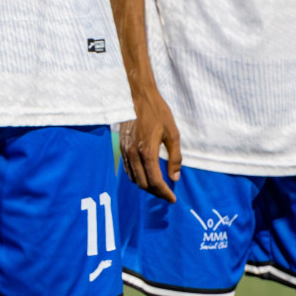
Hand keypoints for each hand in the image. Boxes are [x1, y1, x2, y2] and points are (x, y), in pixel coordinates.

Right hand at [120, 83, 181, 202]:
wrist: (137, 96)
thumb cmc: (158, 113)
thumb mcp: (173, 134)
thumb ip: (175, 157)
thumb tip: (175, 177)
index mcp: (147, 151)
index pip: (155, 181)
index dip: (164, 193)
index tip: (173, 199)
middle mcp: (133, 153)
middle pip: (143, 183)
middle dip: (156, 192)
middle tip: (167, 194)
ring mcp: (125, 150)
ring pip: (133, 177)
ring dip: (146, 185)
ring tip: (159, 186)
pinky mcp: (121, 146)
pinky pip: (128, 168)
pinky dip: (137, 176)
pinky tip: (146, 174)